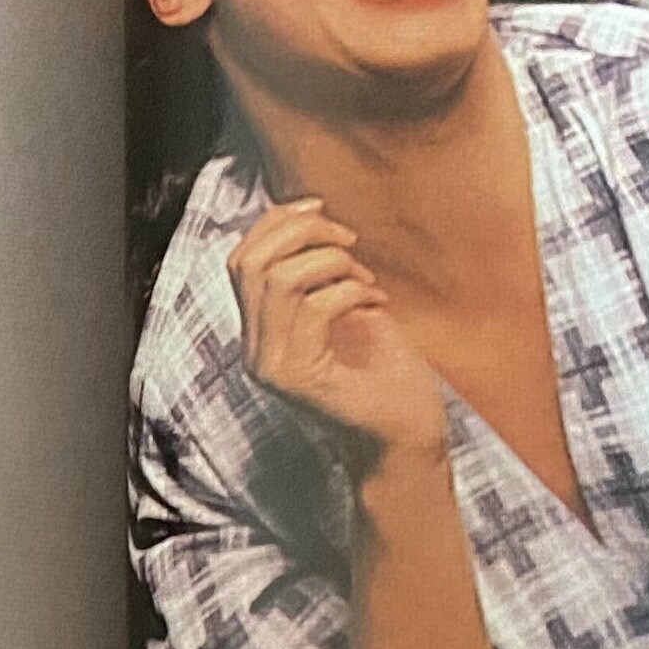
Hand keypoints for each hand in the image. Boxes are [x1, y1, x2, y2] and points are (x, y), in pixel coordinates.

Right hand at [226, 199, 450, 465]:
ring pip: (278, 280)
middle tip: (349, 240)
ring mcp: (272, 368)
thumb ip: (321, 276)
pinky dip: (351, 291)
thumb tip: (312, 219)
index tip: (320, 207)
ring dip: (331, 263)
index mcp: (262, 333)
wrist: (407, 441)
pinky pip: (315, 308)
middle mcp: (256, 351)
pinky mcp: (299, 379)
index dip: (276, 222)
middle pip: (250, 262)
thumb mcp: (350, 311)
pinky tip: (377, 303)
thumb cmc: (388, 379)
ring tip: (365, 279)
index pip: (241, 259)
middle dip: (302, 232)